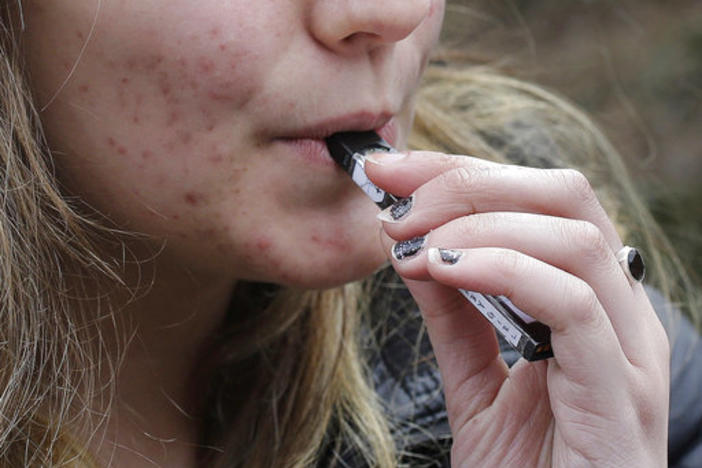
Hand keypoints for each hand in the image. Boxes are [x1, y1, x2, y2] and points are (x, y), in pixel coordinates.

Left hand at [365, 151, 669, 466]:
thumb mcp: (476, 380)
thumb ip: (456, 314)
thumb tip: (418, 248)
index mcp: (590, 300)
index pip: (538, 199)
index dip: (462, 172)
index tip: (391, 172)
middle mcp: (620, 312)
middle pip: (564, 195)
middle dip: (470, 182)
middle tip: (397, 204)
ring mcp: (629, 349)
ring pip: (572, 236)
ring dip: (478, 223)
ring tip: (413, 244)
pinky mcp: (622, 390)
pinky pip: (574, 302)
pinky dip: (503, 269)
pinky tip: (445, 271)